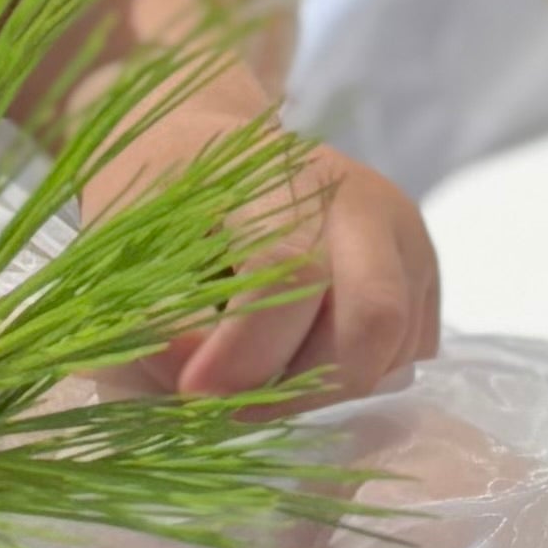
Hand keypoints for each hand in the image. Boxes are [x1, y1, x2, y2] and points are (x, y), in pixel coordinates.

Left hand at [76, 82, 437, 404]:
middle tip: (237, 411)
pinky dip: (353, 376)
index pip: (290, 276)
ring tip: (260, 378)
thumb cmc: (158, 189)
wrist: (201, 136)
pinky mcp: (419, 269)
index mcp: (282, 175)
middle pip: (372, 317)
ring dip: (326, 388)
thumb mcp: (128, 241)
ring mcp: (402, 232)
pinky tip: (297, 356)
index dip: (248, 354)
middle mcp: (360, 198)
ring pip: (394, 345)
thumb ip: (163, 323)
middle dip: (307, 389)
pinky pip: (406, 351)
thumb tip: (199, 390)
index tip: (195, 396)